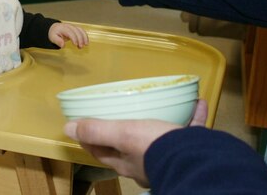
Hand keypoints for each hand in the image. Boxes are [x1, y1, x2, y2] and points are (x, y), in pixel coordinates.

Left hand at [48, 22, 88, 47]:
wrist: (55, 28)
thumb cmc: (54, 33)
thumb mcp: (53, 38)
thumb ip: (58, 41)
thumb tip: (63, 45)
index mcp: (63, 28)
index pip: (70, 32)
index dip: (74, 38)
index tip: (75, 44)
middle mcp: (69, 26)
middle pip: (77, 31)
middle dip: (80, 39)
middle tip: (81, 46)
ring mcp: (73, 27)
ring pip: (81, 30)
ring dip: (84, 37)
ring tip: (85, 45)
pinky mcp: (76, 29)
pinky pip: (82, 31)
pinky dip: (85, 36)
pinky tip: (86, 42)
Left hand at [64, 99, 207, 186]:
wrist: (193, 160)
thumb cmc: (152, 146)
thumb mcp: (123, 133)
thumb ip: (97, 130)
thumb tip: (68, 128)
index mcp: (126, 161)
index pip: (101, 151)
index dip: (90, 139)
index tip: (83, 127)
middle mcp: (145, 163)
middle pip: (131, 147)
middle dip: (127, 132)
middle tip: (124, 114)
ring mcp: (168, 158)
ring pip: (163, 139)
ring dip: (163, 121)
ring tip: (165, 106)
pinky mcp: (190, 151)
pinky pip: (191, 132)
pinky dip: (194, 116)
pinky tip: (198, 103)